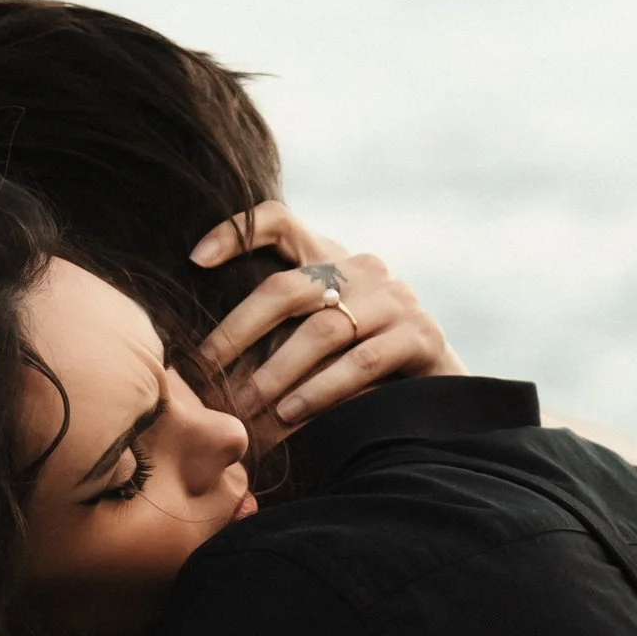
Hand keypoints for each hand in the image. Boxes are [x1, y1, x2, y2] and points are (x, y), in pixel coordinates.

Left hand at [191, 201, 464, 452]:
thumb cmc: (364, 371)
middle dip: (240, 330)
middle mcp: (362, 269)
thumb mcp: (319, 339)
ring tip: (248, 405)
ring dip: (277, 372)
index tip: (196, 259)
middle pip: (288, 288)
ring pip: (321, 330)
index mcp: (331, 259)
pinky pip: (360, 362)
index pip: (280, 222)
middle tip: (207, 368)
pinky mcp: (419, 336)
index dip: (238, 231)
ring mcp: (394, 299)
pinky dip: (321, 390)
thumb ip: (280, 328)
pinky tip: (293, 413)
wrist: (440, 395)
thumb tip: (207, 356)